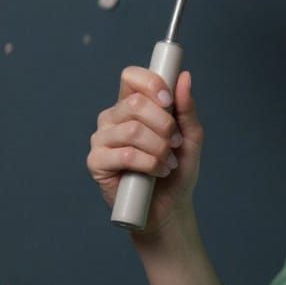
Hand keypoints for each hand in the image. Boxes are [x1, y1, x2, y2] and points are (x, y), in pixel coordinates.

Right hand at [86, 66, 203, 237]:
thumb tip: (184, 77)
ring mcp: (102, 140)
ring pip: (132, 130)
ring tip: (167, 163)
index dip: (151, 84)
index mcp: (131, 106)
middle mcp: (113, 119)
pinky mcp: (96, 162)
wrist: (169, 207)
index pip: (132, 77)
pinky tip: (156, 172)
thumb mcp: (189, 137)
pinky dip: (149, 164)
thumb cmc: (176, 171)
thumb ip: (186, 108)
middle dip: (164, 125)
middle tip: (174, 143)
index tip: (169, 101)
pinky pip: (124, 154)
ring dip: (159, 148)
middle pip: (135, 103)